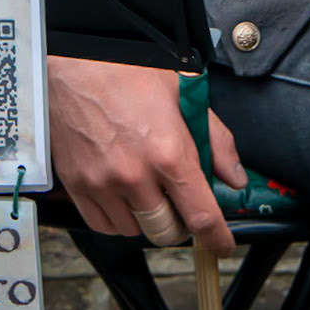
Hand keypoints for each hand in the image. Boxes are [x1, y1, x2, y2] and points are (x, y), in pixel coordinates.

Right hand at [47, 56, 245, 256]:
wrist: (75, 63)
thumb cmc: (128, 71)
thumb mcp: (183, 94)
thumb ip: (215, 140)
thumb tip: (234, 177)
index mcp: (168, 151)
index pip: (200, 215)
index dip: (217, 238)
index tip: (223, 245)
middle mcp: (135, 174)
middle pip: (167, 232)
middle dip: (180, 224)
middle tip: (179, 202)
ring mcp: (103, 183)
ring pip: (135, 231)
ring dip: (147, 218)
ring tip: (146, 187)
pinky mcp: (78, 186)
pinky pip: (104, 225)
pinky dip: (118, 218)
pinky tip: (123, 193)